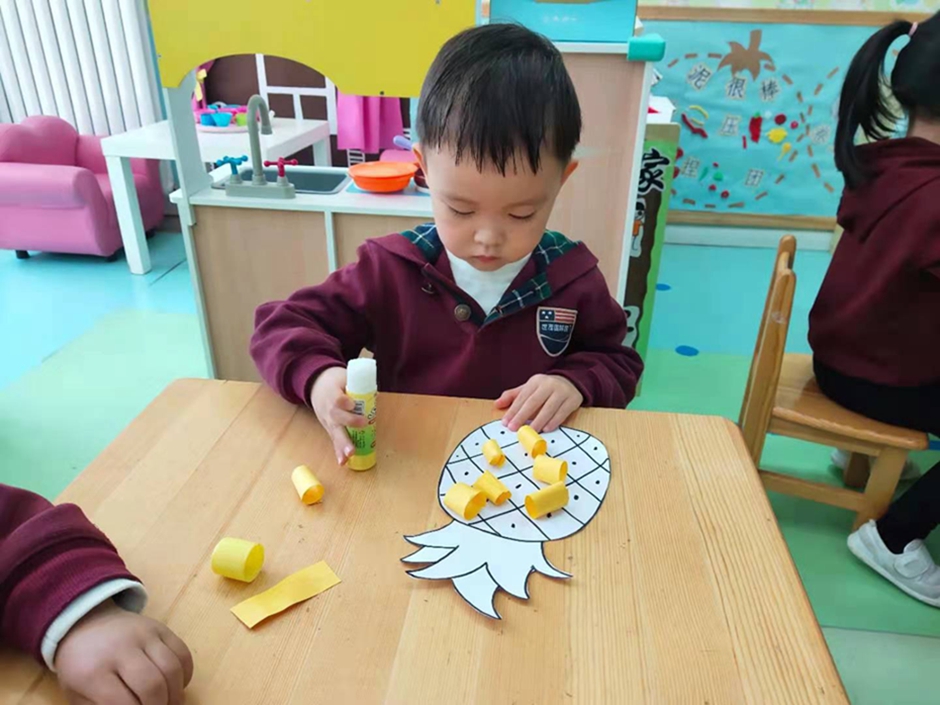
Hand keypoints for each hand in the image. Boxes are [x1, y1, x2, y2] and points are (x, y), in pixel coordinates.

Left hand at [56, 601, 192, 704]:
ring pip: (172, 668)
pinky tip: (176, 686)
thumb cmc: (80, 666)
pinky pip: (182, 653)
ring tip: (171, 703)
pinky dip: (185, 674)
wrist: (86, 624)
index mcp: (93, 671)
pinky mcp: (160, 627)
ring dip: (176, 694)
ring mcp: (144, 634)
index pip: (122, 703)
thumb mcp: (78, 694)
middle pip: (152, 685)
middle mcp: (121, 649)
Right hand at [310, 366, 367, 464]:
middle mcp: (329, 408)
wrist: (316, 385)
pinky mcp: (329, 429)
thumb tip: (377, 396)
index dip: (344, 402)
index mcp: (332, 393)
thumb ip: (360, 386)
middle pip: (337, 417)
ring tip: (350, 454)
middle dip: (349, 423)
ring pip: (335, 432)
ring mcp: (328, 420)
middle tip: (362, 425)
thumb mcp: (345, 377)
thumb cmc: (335, 381)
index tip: (352, 404)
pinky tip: (343, 462)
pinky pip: (334, 441)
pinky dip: (338, 452)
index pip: (337, 398)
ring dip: (343, 444)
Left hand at [495, 374, 582, 432]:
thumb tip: (497, 404)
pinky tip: (546, 429)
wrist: (572, 382)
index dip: (513, 410)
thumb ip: (513, 396)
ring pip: (549, 408)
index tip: (505, 422)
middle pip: (534, 402)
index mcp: (536, 381)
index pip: (522, 397)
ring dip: (538, 421)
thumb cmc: (546, 388)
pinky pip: (562, 412)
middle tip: (514, 428)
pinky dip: (554, 421)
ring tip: (530, 431)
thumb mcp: (529, 388)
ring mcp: (562, 392)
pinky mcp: (572, 400)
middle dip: (522, 416)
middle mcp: (548, 385)